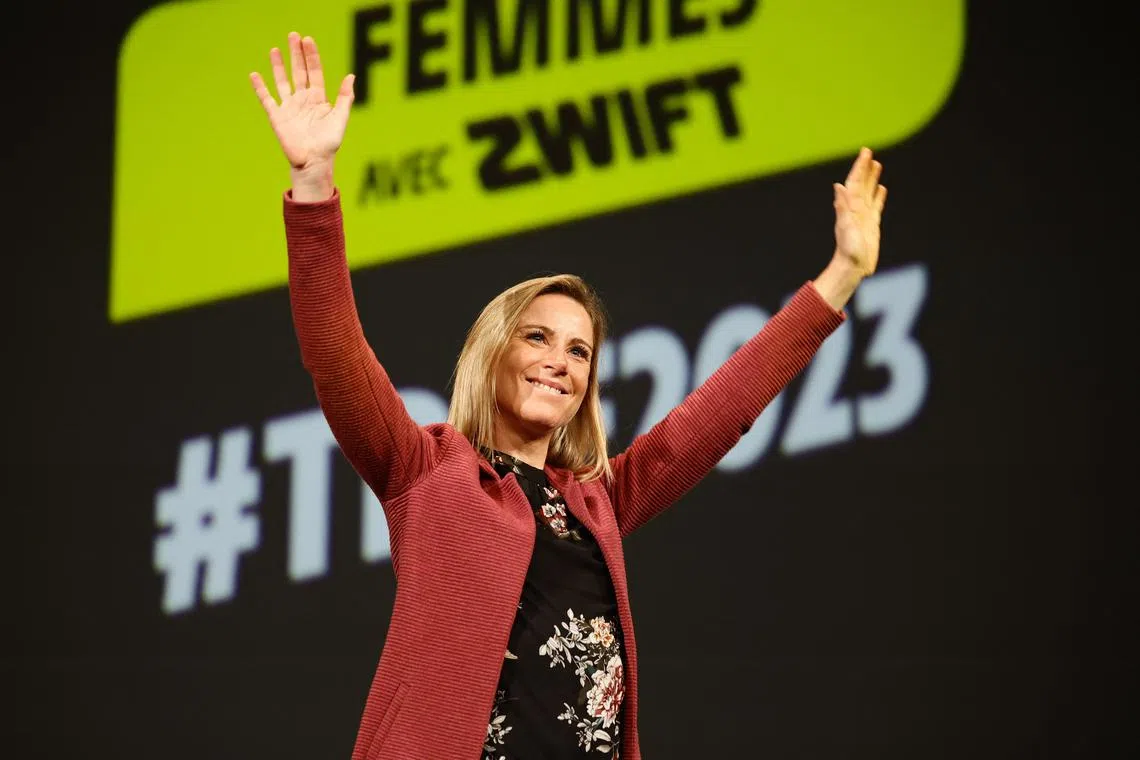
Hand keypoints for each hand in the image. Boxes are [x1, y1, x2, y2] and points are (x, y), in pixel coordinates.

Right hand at [249, 32, 354, 172]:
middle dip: (296, 54)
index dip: (311, 57)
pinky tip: (254, 75)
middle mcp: (303, 100)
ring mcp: (289, 107)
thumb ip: (345, 98)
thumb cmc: (329, 144)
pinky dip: (260, 87)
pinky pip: (266, 99)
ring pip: (282, 81)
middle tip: (293, 35)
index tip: (308, 40)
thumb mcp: (340, 119)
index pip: (314, 72)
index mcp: (318, 100)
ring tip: (275, 49)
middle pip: (298, 72)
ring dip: (278, 66)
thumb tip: (351, 75)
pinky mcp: (276, 117)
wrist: (313, 162)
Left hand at [832, 147, 887, 276]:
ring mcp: (864, 216)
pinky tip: (882, 189)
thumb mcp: (845, 226)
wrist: (853, 267)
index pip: (855, 182)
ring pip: (869, 192)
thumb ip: (842, 206)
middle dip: (865, 168)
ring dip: (872, 179)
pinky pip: (876, 206)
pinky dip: (879, 196)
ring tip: (877, 165)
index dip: (860, 167)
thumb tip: (838, 186)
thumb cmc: (848, 249)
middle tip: (869, 153)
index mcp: (850, 207)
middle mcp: (856, 209)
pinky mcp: (872, 224)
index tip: (865, 152)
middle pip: (862, 183)